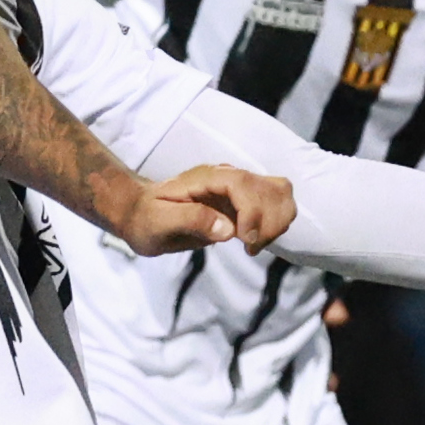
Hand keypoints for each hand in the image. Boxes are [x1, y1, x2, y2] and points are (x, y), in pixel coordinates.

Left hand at [109, 162, 293, 255]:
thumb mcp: (158, 223)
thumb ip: (190, 220)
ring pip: (281, 192)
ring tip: (253, 244)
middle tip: (249, 247)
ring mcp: (239, 186)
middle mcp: (227, 176)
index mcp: (205, 178)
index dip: (252, 211)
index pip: (242, 183)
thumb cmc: (146, 220)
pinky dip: (277, 223)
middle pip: (270, 187)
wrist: (143, 216)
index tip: (245, 240)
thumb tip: (227, 229)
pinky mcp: (246, 199)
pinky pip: (277, 203)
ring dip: (277, 222)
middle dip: (268, 222)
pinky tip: (256, 240)